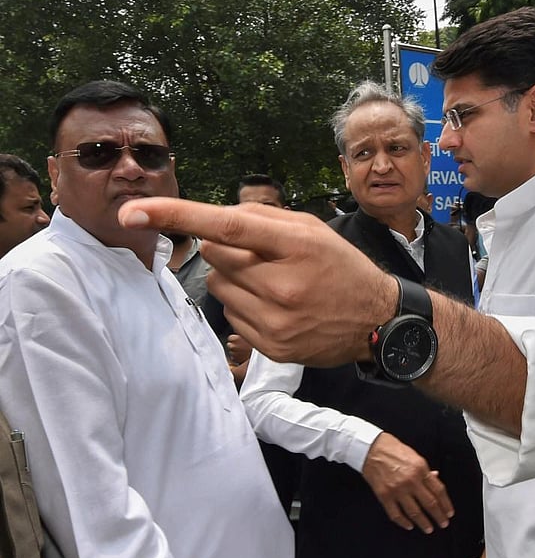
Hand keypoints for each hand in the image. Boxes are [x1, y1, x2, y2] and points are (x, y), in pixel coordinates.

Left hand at [118, 198, 396, 365]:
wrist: (378, 320)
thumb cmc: (342, 267)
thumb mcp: (313, 230)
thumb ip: (263, 221)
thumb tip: (211, 225)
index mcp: (294, 245)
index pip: (225, 225)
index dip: (176, 215)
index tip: (134, 211)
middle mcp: (282, 284)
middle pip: (216, 255)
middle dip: (229, 250)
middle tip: (265, 257)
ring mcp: (276, 320)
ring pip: (219, 287)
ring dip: (235, 280)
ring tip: (274, 284)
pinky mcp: (272, 346)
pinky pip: (232, 316)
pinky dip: (246, 307)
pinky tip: (278, 307)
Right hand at [361, 433, 453, 533]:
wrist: (371, 449)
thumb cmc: (393, 449)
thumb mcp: (415, 456)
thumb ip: (425, 471)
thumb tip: (435, 478)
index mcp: (421, 469)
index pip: (439, 491)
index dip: (446, 504)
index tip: (449, 513)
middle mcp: (411, 481)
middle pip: (430, 503)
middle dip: (438, 516)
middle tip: (443, 524)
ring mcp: (397, 490)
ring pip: (415, 512)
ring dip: (423, 523)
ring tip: (428, 529)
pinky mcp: (384, 496)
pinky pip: (396, 514)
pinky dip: (404, 523)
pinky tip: (409, 526)